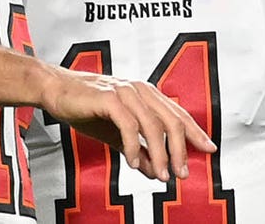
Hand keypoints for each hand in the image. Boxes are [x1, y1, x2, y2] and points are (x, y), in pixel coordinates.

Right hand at [39, 67, 215, 181]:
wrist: (55, 90)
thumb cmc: (86, 107)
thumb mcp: (116, 135)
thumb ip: (138, 151)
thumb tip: (157, 172)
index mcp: (146, 94)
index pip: (177, 114)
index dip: (195, 132)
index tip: (209, 149)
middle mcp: (140, 90)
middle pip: (171, 121)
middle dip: (180, 150)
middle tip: (181, 174)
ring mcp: (125, 92)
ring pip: (152, 124)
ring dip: (159, 153)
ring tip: (161, 175)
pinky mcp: (108, 97)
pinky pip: (128, 124)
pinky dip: (133, 146)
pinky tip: (132, 162)